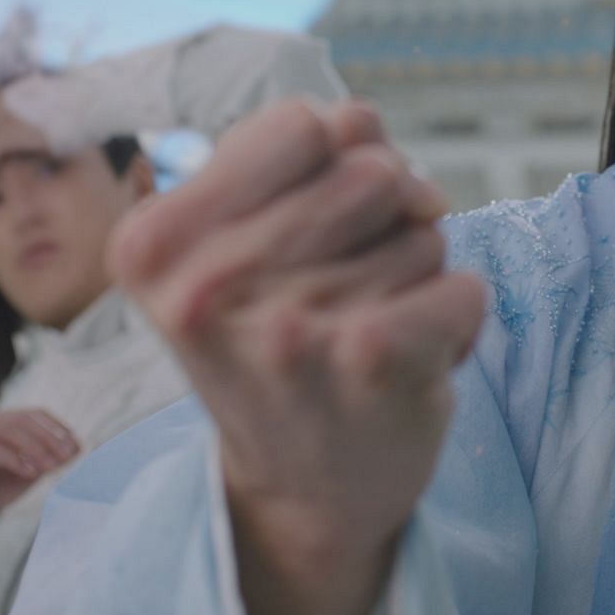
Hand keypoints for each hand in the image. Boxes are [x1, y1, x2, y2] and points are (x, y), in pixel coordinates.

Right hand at [0, 409, 79, 517]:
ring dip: (36, 448)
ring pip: (9, 430)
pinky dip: (15, 459)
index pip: (35, 415)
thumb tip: (76, 448)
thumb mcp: (26, 472)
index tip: (75, 446)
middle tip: (67, 457)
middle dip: (50, 438)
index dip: (57, 428)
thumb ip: (48, 460)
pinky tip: (31, 472)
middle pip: (24, 420)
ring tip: (51, 467)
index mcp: (5, 423)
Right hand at [106, 99, 483, 614]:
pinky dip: (456, 320)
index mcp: (151, 245)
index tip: (309, 228)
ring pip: (422, 230)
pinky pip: (463, 283)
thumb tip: (361, 122)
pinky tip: (409, 366)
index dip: (333, 161)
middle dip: (387, 218)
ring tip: (367, 332)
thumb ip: (299, 159)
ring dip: (414, 275)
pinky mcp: (370, 359)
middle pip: (372, 167)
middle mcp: (204, 288)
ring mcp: (288, 326)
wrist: (301, 493)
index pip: (301, 124)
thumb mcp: (243, 246)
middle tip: (349, 289)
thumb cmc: (280, 342)